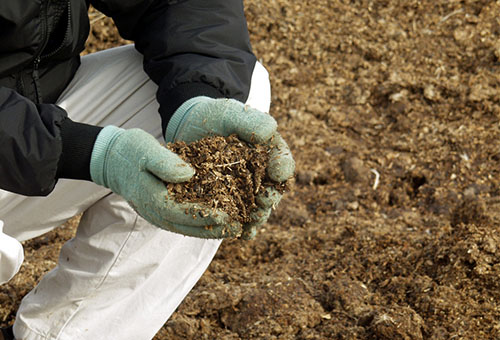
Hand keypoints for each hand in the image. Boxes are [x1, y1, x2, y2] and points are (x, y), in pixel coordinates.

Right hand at [90, 126, 240, 237]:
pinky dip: (201, 223)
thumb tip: (189, 175)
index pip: (183, 213)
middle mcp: (155, 212)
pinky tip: (219, 220)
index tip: (228, 216)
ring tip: (234, 228)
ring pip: (187, 227)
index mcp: (152, 198)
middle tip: (238, 227)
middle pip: (188, 226)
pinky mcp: (162, 210)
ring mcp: (157, 214)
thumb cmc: (130, 150)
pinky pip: (184, 221)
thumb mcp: (146, 150)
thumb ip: (165, 163)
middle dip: (214, 229)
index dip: (207, 216)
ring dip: (210, 230)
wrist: (112, 159)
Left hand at [165, 97, 294, 238]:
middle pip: (273, 189)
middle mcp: (262, 174)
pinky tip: (241, 234)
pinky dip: (242, 226)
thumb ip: (251, 121)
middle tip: (264, 202)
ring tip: (253, 222)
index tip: (279, 172)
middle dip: (270, 197)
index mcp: (269, 152)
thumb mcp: (231, 113)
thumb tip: (271, 131)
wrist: (191, 128)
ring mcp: (246, 190)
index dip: (283, 168)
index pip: (282, 161)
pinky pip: (239, 216)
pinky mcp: (228, 201)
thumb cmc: (216, 118)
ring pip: (258, 207)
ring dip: (258, 217)